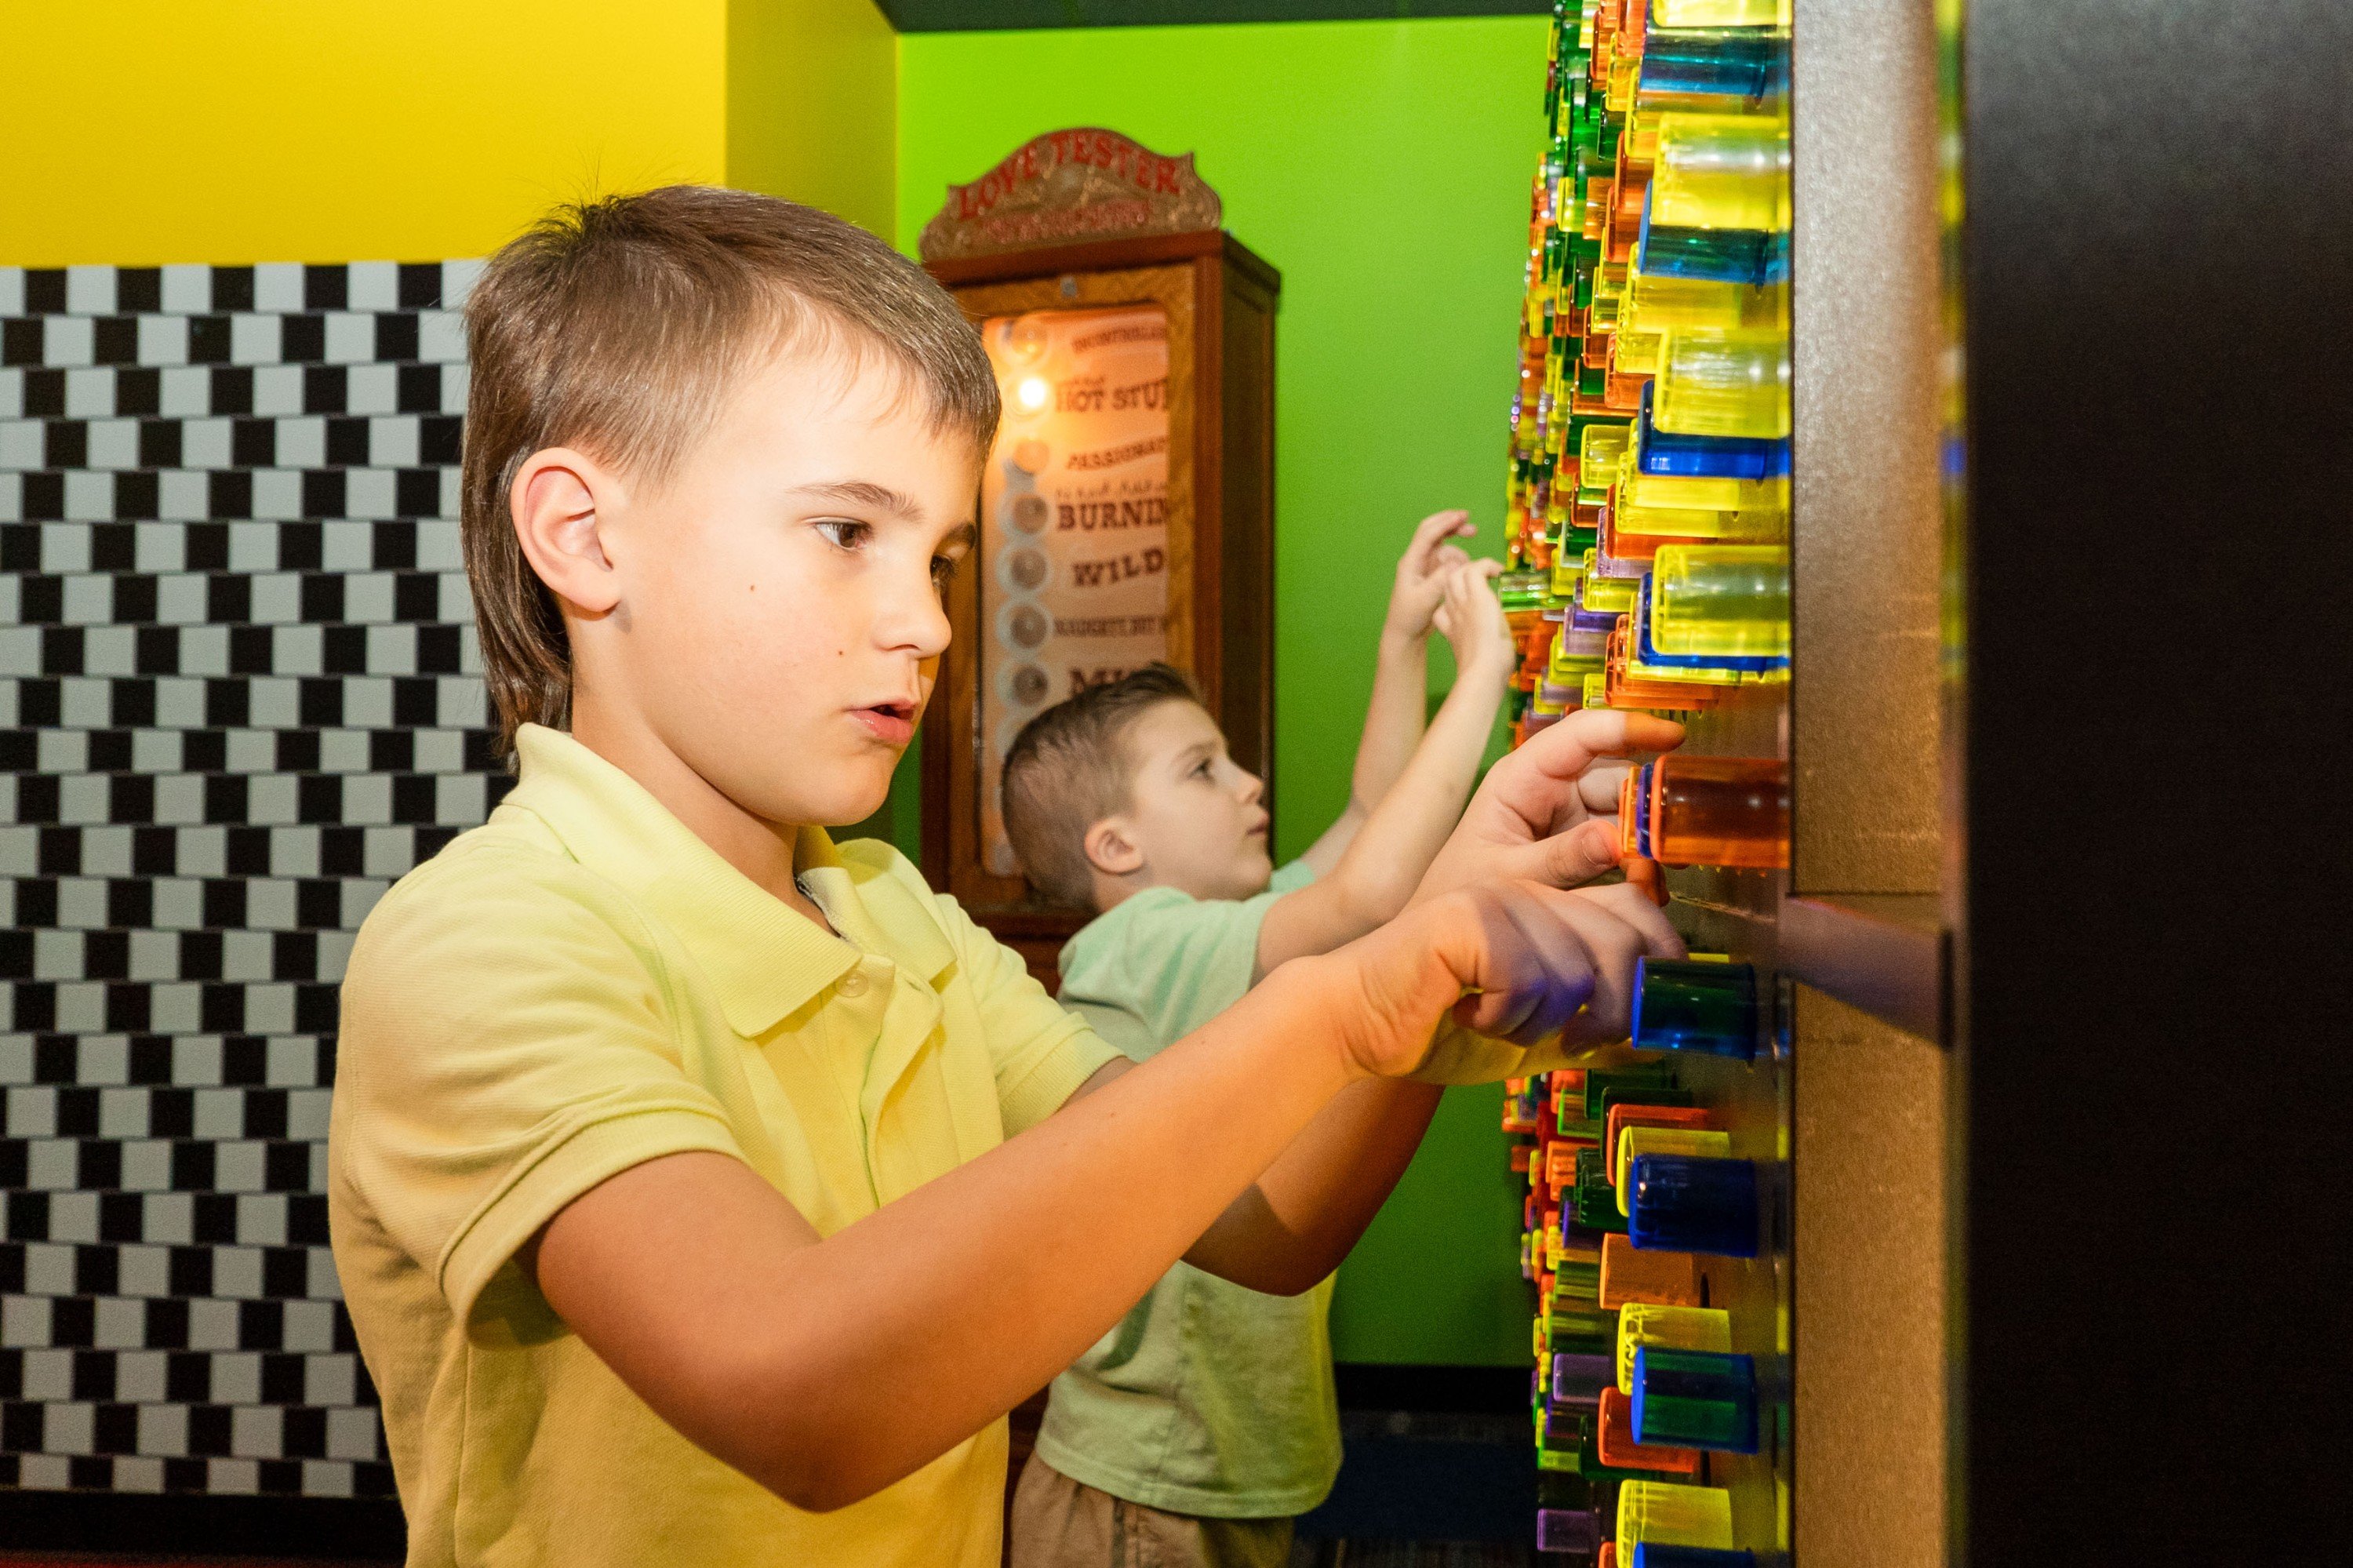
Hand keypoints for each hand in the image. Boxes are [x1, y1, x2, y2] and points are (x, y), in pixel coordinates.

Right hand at [1312, 879, 1685, 1079]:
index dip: (1660, 967)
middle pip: (1623, 942)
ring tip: (1497, 1023)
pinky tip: (1468, 1014)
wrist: (1357, 1024)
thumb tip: (1656, 1039)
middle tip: (1567, 1042)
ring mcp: (1500, 897)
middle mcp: (1532, 888)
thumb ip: (1593, 1026)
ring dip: (1541, 1023)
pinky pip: (1529, 979)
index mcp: (1552, 905)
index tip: (1633, 1024)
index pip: (1641, 911)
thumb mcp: (1537, 1032)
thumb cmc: (1440, 1027)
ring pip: (1577, 972)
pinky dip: (1505, 1018)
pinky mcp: (1469, 917)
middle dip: (1609, 1014)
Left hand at [1383, 509, 1475, 642]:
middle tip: (1473, 528)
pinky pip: (1447, 560)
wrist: (1406, 634)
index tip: (1463, 516)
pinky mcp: (1432, 575)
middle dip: (1452, 526)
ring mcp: (1424, 566)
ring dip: (1458, 549)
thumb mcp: (1425, 599)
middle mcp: (1416, 560)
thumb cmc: (1409, 617)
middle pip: (1434, 532)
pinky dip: (1457, 560)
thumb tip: (1456, 562)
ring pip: (1443, 546)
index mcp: (1410, 562)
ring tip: (1468, 565)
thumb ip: (1440, 580)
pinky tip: (1465, 570)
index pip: (1427, 534)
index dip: (1445, 522)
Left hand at [1414, 708, 1685, 897]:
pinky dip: (1641, 863)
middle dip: (1648, 800)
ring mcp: (1567, 816)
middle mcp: (1549, 789)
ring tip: (1664, 869)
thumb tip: (1615, 840)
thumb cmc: (1458, 893)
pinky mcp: (1580, 846)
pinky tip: (1653, 888)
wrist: (1445, 934)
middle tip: (1677, 833)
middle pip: (1614, 776)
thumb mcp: (1506, 877)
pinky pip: (1622, 843)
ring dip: (1649, 836)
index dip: (1628, 728)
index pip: (1580, 735)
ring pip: (1625, 810)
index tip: (1673, 737)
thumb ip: (1560, 860)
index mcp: (1521, 778)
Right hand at [1431, 560, 1512, 681]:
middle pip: (1446, 585)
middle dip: (1459, 579)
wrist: (1483, 671)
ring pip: (1456, 574)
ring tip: (1488, 573)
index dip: (1451, 605)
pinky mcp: (1476, 597)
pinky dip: (1486, 565)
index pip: (1441, 611)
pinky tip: (1498, 571)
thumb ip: (1484, 647)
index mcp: (1451, 631)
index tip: (1469, 608)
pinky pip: (1475, 569)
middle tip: (1480, 580)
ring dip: (1472, 569)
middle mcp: (1453, 614)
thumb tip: (1501, 647)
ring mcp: (1462, 604)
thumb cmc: (1486, 673)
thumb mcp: (1480, 657)